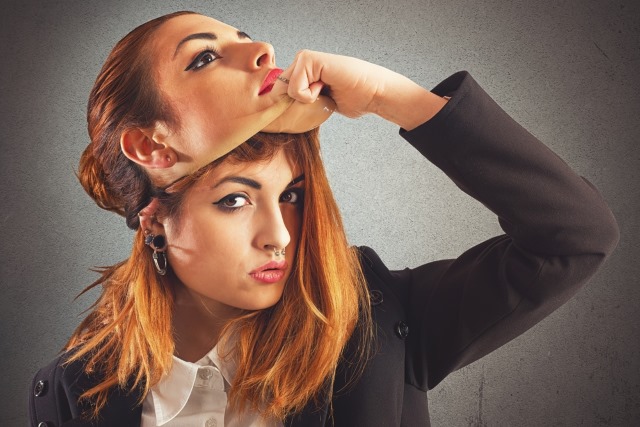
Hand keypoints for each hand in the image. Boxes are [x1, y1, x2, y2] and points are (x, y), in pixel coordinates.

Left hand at [273, 50, 447, 128]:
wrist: (373, 93)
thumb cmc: (353, 99)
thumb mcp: (320, 104)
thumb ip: (302, 102)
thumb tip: (283, 114)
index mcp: (303, 71)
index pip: (279, 92)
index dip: (287, 106)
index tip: (310, 107)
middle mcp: (301, 62)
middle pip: (278, 91)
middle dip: (295, 104)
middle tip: (320, 99)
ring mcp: (304, 58)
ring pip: (285, 90)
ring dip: (307, 100)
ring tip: (326, 91)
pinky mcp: (309, 59)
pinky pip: (295, 89)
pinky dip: (310, 96)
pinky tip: (326, 86)